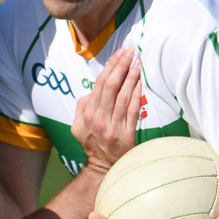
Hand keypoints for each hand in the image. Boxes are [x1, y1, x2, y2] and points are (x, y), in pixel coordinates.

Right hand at [71, 48, 142, 173]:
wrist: (103, 167)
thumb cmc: (92, 143)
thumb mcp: (78, 126)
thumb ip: (82, 106)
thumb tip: (91, 91)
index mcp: (86, 114)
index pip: (99, 84)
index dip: (110, 66)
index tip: (120, 53)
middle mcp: (98, 119)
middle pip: (110, 86)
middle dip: (121, 66)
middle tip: (130, 52)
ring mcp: (112, 127)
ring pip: (122, 95)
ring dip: (131, 76)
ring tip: (138, 61)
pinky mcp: (126, 134)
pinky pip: (132, 110)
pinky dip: (137, 94)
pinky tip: (140, 81)